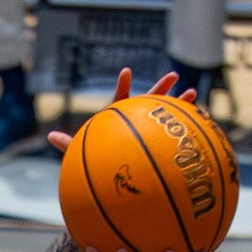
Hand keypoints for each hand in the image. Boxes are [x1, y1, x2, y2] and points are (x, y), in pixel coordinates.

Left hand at [45, 68, 196, 152]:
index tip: (127, 72)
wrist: (110, 179)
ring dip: (180, 105)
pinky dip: (186, 132)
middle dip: (161, 88)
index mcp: (117, 119)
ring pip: (166, 115)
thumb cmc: (95, 164)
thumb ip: (68, 144)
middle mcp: (135, 121)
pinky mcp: (158, 146)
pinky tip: (201, 127)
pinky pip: (173, 138)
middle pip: (150, 101)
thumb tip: (50, 136)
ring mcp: (149, 132)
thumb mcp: (81, 154)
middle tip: (174, 76)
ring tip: (193, 95)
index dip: (123, 86)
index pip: (120, 99)